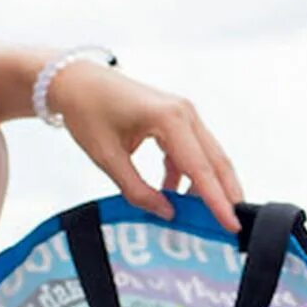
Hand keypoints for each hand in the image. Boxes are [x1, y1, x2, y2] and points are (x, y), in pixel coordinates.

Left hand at [46, 61, 244, 232]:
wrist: (74, 79)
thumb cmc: (86, 110)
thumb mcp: (107, 157)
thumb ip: (137, 190)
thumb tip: (167, 214)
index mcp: (169, 118)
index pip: (201, 169)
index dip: (218, 202)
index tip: (232, 226)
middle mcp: (185, 113)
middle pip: (217, 162)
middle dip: (227, 196)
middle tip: (233, 226)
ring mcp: (184, 114)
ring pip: (210, 158)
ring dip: (209, 186)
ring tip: (204, 214)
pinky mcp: (178, 119)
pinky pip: (194, 153)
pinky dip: (190, 175)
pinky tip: (175, 192)